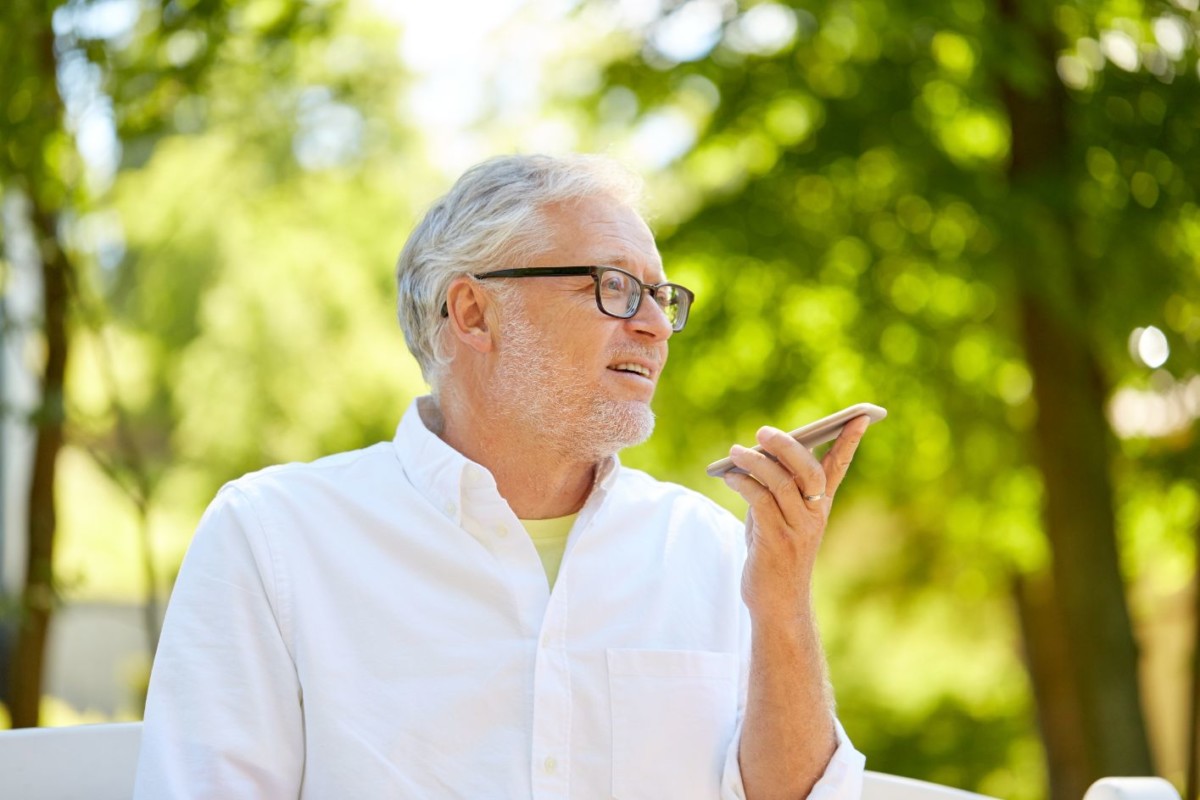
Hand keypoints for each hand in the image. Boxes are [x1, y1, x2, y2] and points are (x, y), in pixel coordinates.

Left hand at [722, 416, 870, 622]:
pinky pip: (761, 501)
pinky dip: (743, 484)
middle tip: (763, 432)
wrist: (777, 604)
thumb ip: (774, 489)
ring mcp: (798, 529)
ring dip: (755, 462)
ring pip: (781, 482)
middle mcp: (815, 515)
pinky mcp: (777, 541)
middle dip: (787, 446)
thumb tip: (755, 456)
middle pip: (809, 469)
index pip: (840, 467)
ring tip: (734, 452)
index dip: (850, 440)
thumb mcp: (778, 518)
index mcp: (820, 506)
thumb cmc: (774, 556)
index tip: (861, 415)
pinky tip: (730, 478)